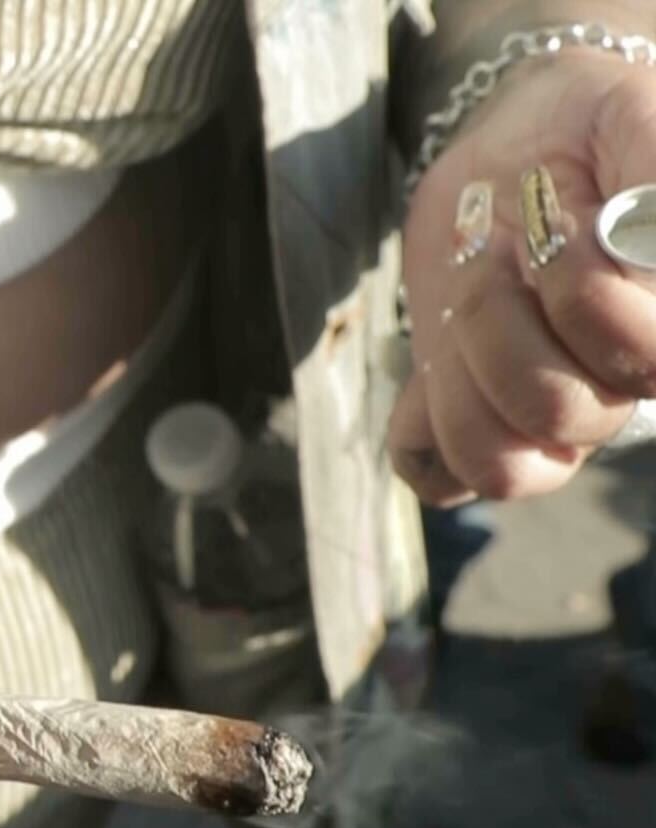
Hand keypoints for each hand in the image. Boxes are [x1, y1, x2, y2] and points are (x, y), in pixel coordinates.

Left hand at [396, 52, 655, 503]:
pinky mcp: (469, 416)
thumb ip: (655, 177)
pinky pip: (440, 475)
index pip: (646, 366)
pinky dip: (419, 424)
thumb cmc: (610, 128)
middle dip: (504, 315)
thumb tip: (640, 246)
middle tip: (494, 243)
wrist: (533, 134)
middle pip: (564, 415)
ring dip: (458, 368)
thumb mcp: (643, 127)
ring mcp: (543, 412)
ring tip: (463, 295)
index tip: (564, 219)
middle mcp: (618, 390)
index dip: (589, 297)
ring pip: (499, 466)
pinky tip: (437, 357)